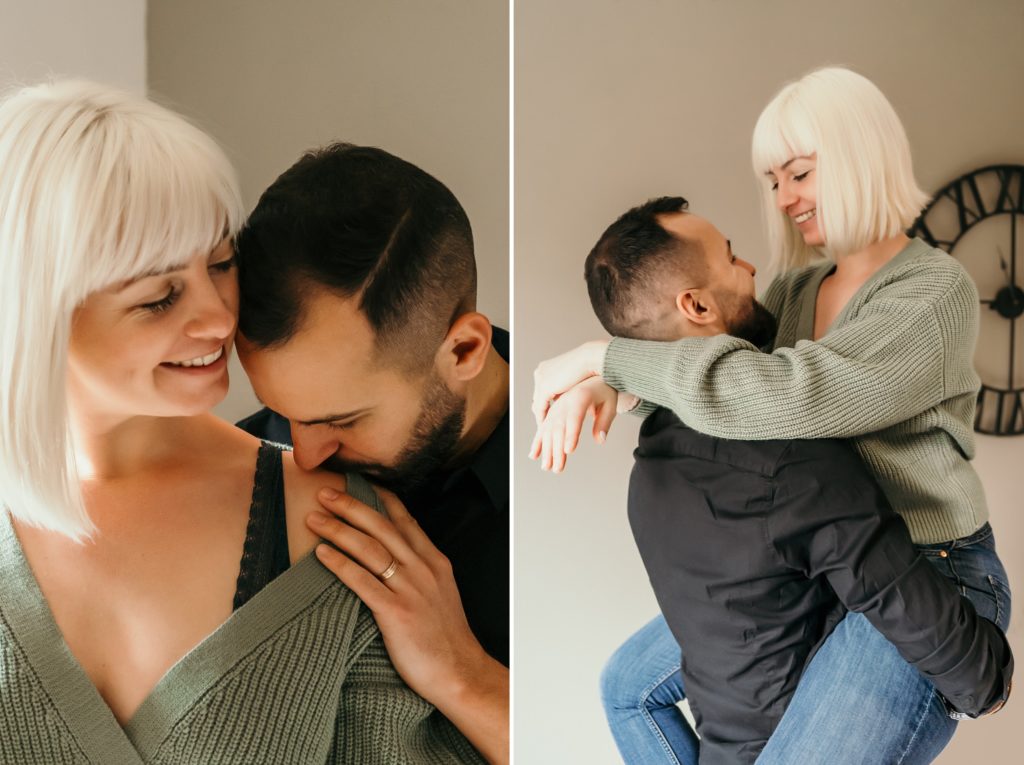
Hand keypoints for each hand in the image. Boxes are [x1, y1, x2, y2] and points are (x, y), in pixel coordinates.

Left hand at [307, 487, 490, 705]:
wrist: (460, 671)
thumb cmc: (446, 637)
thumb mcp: (440, 593)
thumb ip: (420, 571)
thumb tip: (394, 558)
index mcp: (434, 561)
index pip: (404, 520)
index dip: (380, 499)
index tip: (358, 483)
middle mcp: (423, 568)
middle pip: (381, 527)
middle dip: (350, 506)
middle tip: (325, 493)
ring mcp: (410, 589)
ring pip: (369, 548)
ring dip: (339, 530)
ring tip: (314, 518)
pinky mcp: (396, 612)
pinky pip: (361, 581)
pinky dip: (339, 563)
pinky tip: (321, 554)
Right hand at [529, 376, 617, 471]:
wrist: (592, 372)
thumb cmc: (603, 389)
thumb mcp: (610, 403)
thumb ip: (604, 421)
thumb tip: (600, 439)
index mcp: (580, 396)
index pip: (574, 418)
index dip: (571, 434)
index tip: (568, 451)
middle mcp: (564, 402)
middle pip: (558, 428)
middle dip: (556, 450)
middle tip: (558, 469)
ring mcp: (556, 406)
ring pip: (548, 430)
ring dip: (546, 450)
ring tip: (547, 467)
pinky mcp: (553, 411)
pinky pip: (543, 427)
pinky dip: (538, 441)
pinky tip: (534, 455)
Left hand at [531, 340, 609, 425]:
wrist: (591, 358)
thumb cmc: (590, 366)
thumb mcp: (575, 376)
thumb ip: (568, 386)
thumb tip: (568, 395)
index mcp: (546, 367)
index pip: (542, 389)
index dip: (546, 403)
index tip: (551, 414)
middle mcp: (540, 372)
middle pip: (538, 397)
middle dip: (542, 411)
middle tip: (548, 425)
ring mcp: (541, 380)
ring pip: (537, 404)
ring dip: (542, 417)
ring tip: (548, 430)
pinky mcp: (545, 388)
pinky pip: (540, 408)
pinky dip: (543, 419)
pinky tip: (549, 428)